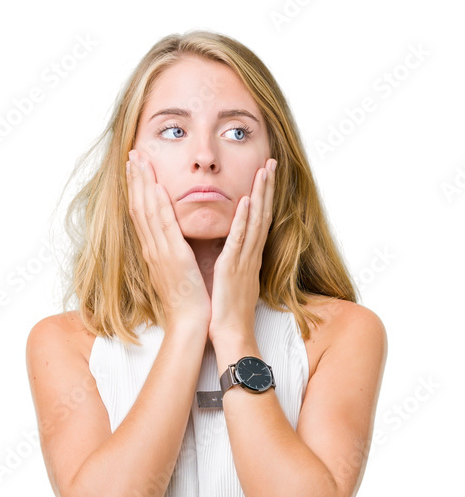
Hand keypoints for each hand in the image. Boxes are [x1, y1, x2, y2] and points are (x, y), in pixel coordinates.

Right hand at [125, 149, 210, 333]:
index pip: (142, 214)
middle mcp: (153, 250)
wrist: (189, 323)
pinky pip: (163, 227)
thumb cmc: (188, 301)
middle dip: (135, 179)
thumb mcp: (179, 270)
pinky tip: (156, 186)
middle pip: (139, 207)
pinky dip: (158, 206)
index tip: (136, 168)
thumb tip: (177, 238)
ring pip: (146, 212)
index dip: (137, 189)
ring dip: (142, 184)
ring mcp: (160, 253)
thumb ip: (175, 252)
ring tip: (139, 160)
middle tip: (132, 154)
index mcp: (155, 252)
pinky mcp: (173, 258)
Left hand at [208, 158, 276, 343]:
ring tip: (264, 171)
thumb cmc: (227, 312)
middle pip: (262, 215)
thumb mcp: (231, 280)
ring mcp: (244, 261)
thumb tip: (227, 249)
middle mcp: (250, 256)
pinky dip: (243, 221)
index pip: (258, 221)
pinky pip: (240, 241)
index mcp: (248, 257)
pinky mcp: (233, 269)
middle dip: (266, 188)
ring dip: (260, 195)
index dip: (262, 197)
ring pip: (255, 222)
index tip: (264, 175)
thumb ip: (231, 261)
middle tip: (270, 162)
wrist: (230, 334)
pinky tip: (246, 202)